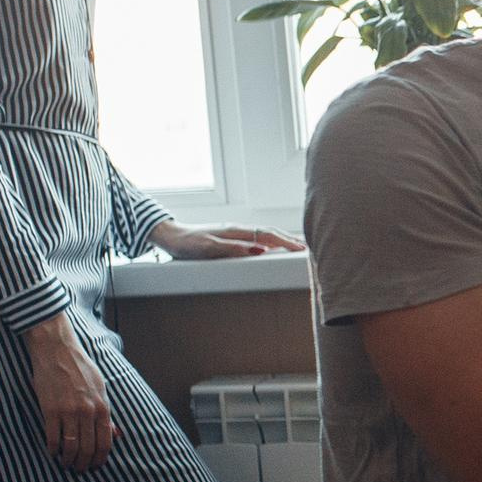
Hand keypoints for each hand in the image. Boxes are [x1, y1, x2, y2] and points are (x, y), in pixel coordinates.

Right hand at [25, 315, 115, 469]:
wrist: (57, 350)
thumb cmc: (80, 367)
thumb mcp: (100, 387)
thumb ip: (105, 412)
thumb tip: (112, 433)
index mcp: (102, 406)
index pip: (105, 442)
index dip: (100, 459)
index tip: (95, 467)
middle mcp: (88, 411)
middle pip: (88, 448)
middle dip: (84, 464)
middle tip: (79, 470)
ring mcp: (69, 411)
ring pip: (71, 446)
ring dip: (68, 460)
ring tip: (65, 464)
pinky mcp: (50, 409)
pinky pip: (52, 437)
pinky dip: (52, 449)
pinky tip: (52, 452)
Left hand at [153, 221, 303, 259]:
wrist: (172, 237)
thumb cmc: (189, 244)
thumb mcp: (209, 248)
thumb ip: (234, 248)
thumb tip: (260, 249)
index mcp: (237, 231)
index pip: (269, 235)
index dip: (287, 243)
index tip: (302, 251)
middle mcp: (239, 230)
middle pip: (271, 232)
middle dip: (291, 240)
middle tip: (308, 249)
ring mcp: (236, 233)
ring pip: (265, 234)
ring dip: (282, 240)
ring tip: (297, 247)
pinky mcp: (231, 238)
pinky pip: (257, 238)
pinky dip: (270, 242)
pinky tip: (273, 247)